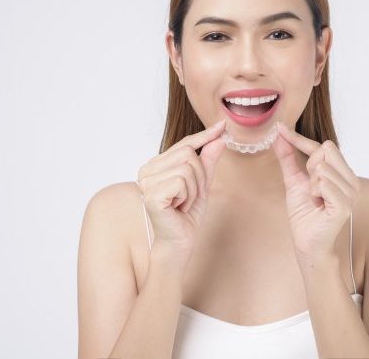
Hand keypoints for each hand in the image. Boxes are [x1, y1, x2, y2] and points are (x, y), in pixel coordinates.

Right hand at [136, 119, 225, 259]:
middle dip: (200, 177)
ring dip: (194, 189)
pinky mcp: (152, 194)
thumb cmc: (187, 215)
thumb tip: (219, 138)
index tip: (222, 125)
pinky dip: (188, 197)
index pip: (183, 144)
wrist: (180, 242)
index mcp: (154, 166)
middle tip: (190, 197)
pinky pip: (182, 182)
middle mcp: (146, 171)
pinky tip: (178, 208)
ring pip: (187, 168)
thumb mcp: (202, 184)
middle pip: (188, 154)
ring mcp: (146, 182)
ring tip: (184, 204)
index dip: (204, 136)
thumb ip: (208, 161)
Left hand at [272, 122, 360, 264]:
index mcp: (340, 173)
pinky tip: (317, 203)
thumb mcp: (293, 180)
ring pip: (323, 167)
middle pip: (326, 149)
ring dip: (311, 183)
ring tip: (315, 198)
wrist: (307, 241)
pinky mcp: (345, 205)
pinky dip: (314, 191)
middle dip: (309, 165)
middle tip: (310, 186)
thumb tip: (278, 136)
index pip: (322, 146)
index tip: (279, 128)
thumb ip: (288, 158)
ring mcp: (351, 192)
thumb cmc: (304, 213)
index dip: (298, 138)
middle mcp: (350, 180)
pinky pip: (324, 184)